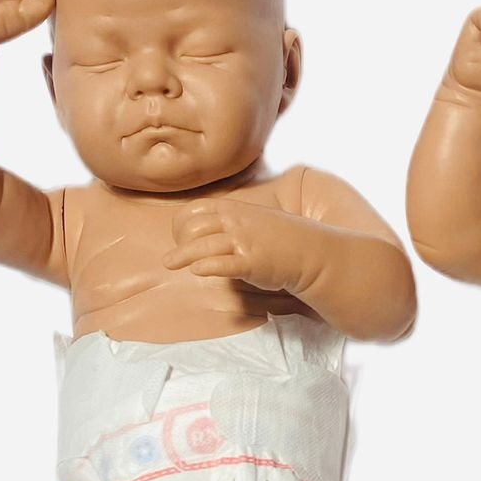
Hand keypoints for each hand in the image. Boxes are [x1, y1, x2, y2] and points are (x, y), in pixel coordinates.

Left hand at [164, 197, 311, 294]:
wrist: (311, 252)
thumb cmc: (282, 238)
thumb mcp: (255, 219)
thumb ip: (231, 222)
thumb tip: (209, 232)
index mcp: (234, 209)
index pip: (195, 211)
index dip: (181, 224)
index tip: (178, 238)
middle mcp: (236, 222)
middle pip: (195, 229)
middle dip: (179, 243)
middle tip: (172, 259)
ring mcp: (243, 242)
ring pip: (204, 246)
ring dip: (183, 256)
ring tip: (169, 264)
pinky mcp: (251, 263)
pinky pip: (223, 264)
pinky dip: (207, 266)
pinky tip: (197, 271)